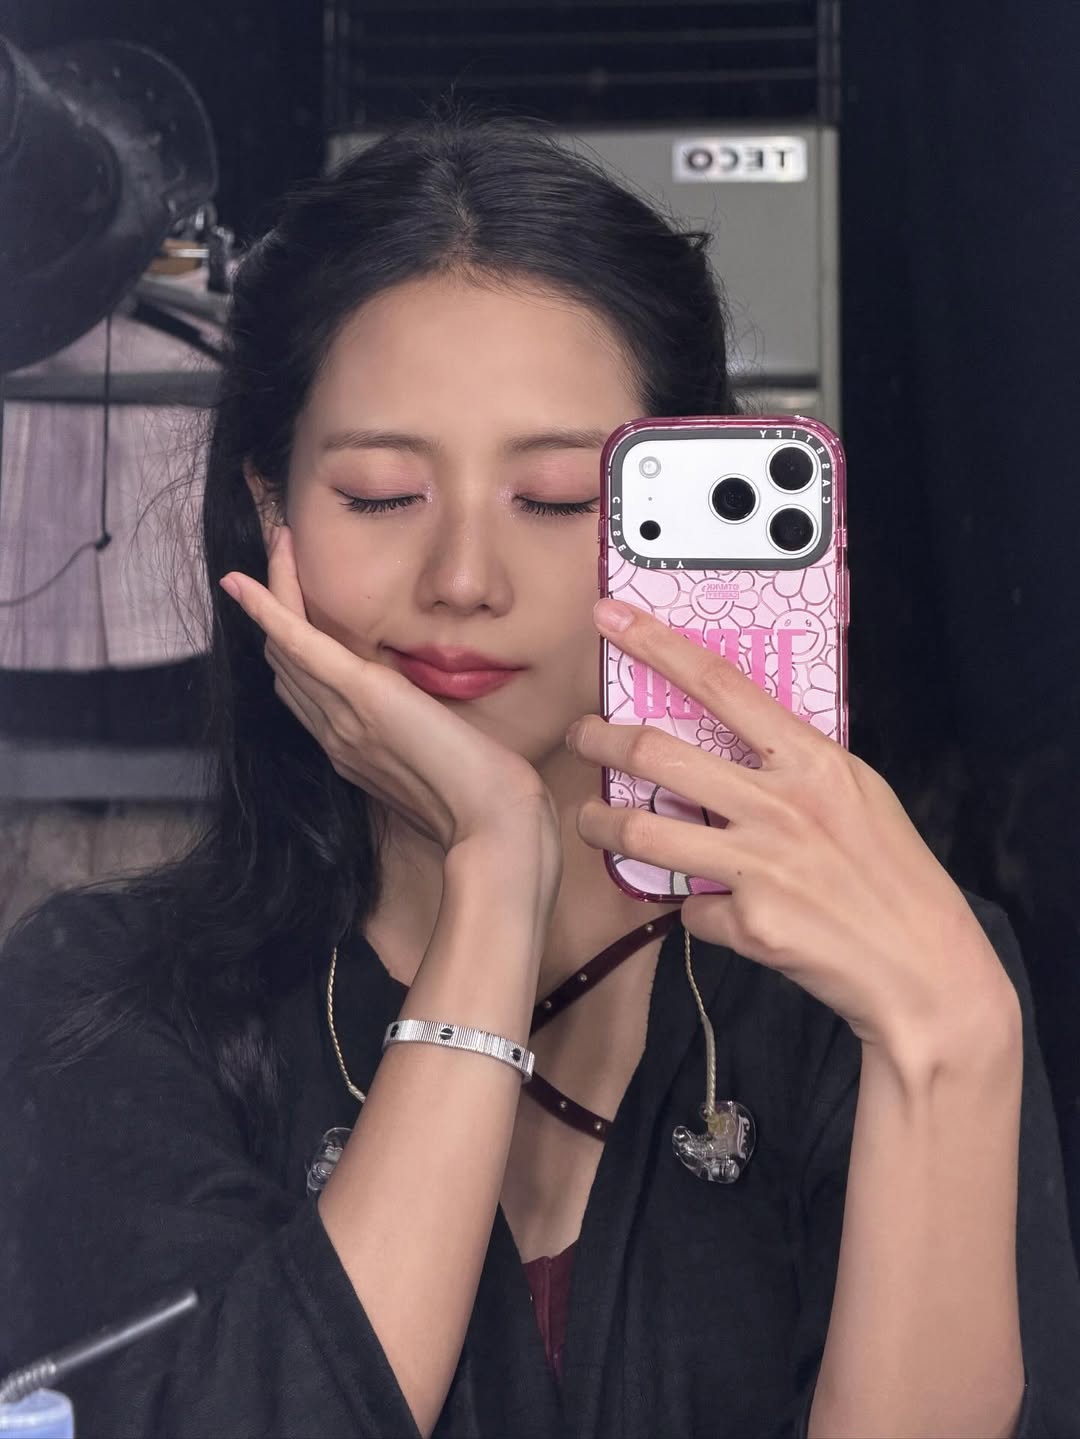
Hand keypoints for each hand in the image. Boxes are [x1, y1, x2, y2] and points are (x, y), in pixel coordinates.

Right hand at [219, 526, 559, 857]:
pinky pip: (300, 645)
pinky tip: (241, 580)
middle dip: (276, 608)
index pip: (305, 690)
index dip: (292, 644)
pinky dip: (268, 609)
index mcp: (351, 750)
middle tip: (278, 554)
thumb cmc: (482, 800)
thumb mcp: (440, 763)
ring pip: (286, 646)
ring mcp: (340, 717)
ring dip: (276, 590)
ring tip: (278, 542)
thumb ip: (418, 738)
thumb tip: (424, 717)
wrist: (491, 822)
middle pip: (285, 665)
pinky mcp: (359, 695)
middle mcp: (334, 734)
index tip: (291, 606)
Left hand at [565, 599, 1017, 1060]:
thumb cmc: (893, 874)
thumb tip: (727, 749)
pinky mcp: (748, 922)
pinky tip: (713, 911)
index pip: (719, 684)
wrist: (924, 968)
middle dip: (601, 740)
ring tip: (590, 821)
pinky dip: (694, 908)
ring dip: (601, 825)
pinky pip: (691, 908)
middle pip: (657, 755)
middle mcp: (780, 804)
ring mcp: (760, 865)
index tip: (612, 617)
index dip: (656, 644)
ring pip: (643, 834)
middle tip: (581, 737)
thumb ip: (792, 768)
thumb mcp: (855, 795)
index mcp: (811, 761)